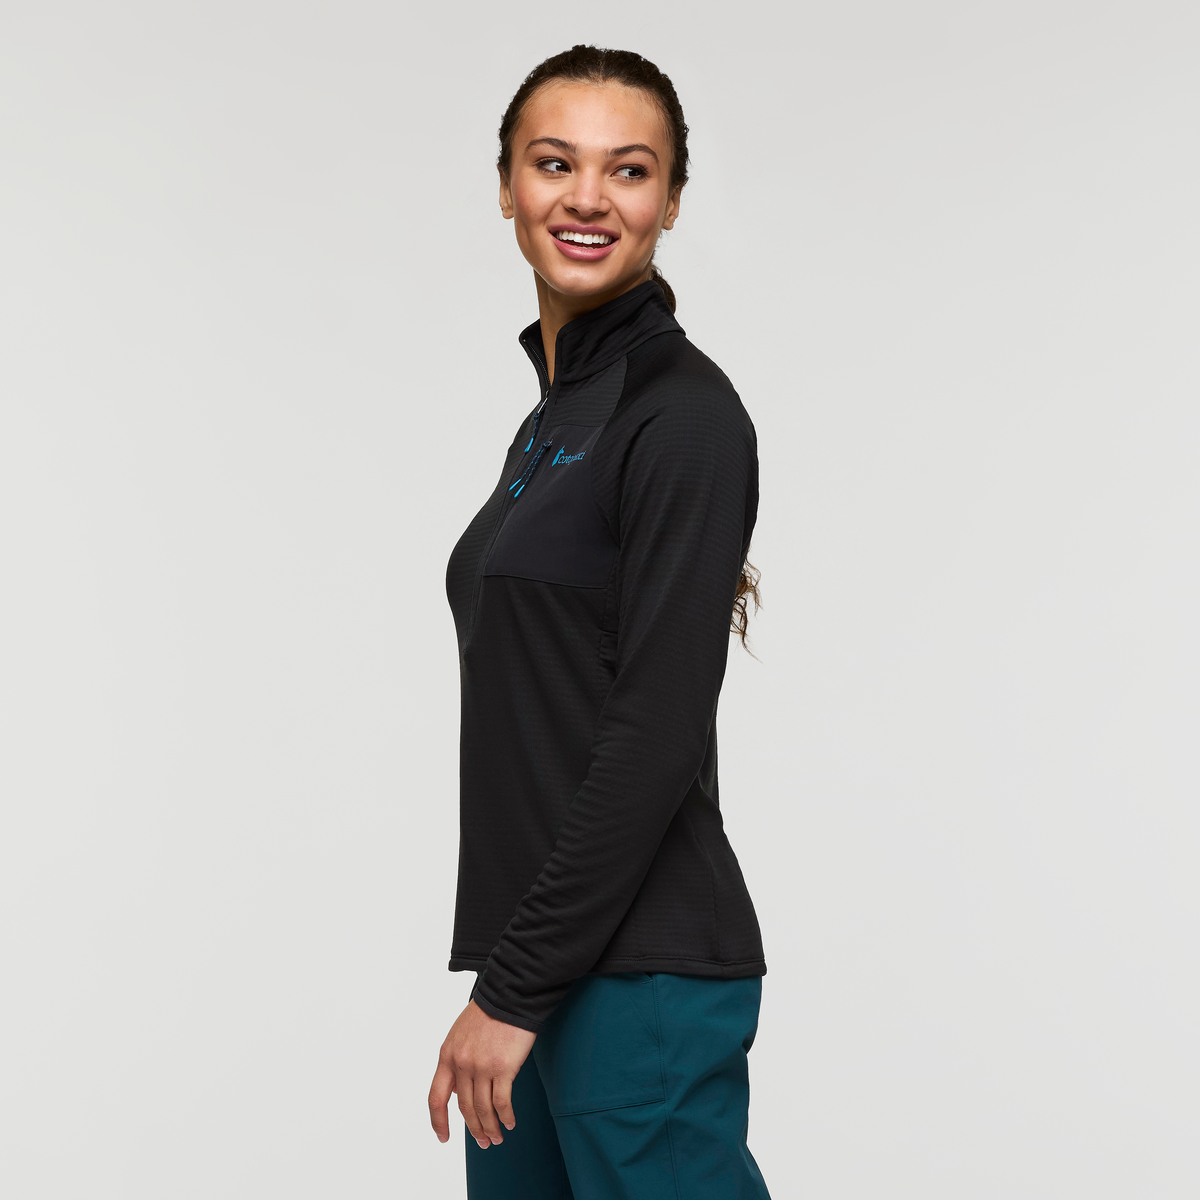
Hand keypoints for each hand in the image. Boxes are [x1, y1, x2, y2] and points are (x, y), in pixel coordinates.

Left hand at [428, 1000, 536, 1147]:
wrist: (509, 996)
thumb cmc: (488, 1012)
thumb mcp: (460, 1034)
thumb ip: (455, 1061)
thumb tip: (456, 1090)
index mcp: (447, 1055)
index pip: (436, 1098)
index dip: (438, 1121)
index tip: (443, 1137)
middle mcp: (462, 1063)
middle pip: (464, 1108)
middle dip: (474, 1130)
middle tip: (483, 1142)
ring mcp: (482, 1066)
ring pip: (483, 1109)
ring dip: (490, 1128)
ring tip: (496, 1138)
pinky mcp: (503, 1067)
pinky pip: (502, 1102)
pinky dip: (505, 1116)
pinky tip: (509, 1122)